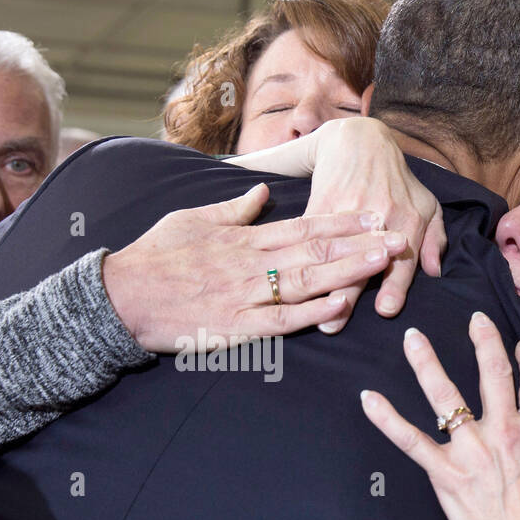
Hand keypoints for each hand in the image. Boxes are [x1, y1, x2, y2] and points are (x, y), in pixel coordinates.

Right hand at [102, 182, 405, 351]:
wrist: (121, 296)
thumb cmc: (154, 256)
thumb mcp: (192, 219)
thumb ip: (233, 208)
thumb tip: (263, 192)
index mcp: (244, 237)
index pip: (304, 225)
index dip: (343, 220)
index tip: (373, 213)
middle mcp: (251, 262)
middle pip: (316, 249)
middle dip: (360, 242)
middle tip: (398, 234)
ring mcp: (245, 294)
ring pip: (307, 280)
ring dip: (348, 270)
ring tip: (383, 262)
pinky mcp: (236, 326)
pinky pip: (282, 320)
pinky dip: (312, 312)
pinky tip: (342, 305)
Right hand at [307, 117, 446, 332]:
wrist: (362, 141)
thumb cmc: (399, 181)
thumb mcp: (427, 205)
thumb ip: (434, 241)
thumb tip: (436, 273)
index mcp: (408, 220)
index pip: (401, 261)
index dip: (394, 287)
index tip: (386, 311)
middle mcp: (381, 215)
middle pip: (363, 262)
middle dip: (349, 294)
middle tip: (335, 324)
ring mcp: (349, 209)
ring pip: (334, 254)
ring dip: (320, 285)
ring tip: (310, 312)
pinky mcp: (322, 204)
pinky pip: (313, 236)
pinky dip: (302, 260)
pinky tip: (293, 281)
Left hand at [359, 313, 519, 519]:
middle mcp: (505, 432)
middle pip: (492, 374)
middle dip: (484, 341)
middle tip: (475, 319)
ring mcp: (472, 452)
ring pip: (445, 397)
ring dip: (427, 364)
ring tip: (411, 338)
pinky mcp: (446, 475)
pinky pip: (410, 441)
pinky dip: (387, 419)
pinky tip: (368, 398)